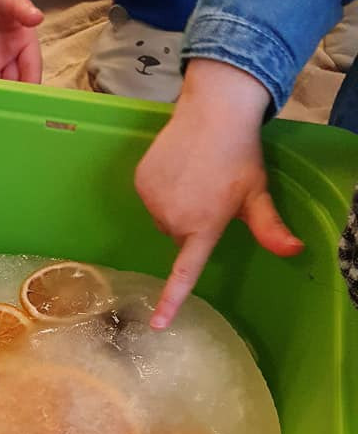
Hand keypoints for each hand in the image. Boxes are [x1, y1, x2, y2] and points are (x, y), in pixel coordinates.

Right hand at [135, 59, 303, 329]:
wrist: (214, 108)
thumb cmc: (240, 154)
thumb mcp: (257, 193)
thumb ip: (271, 228)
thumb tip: (294, 251)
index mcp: (202, 227)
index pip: (184, 273)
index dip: (171, 301)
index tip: (157, 325)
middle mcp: (173, 220)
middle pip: (177, 237)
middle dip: (191, 223)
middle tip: (208, 194)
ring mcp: (152, 201)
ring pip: (162, 218)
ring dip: (174, 206)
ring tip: (192, 176)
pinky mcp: (140, 182)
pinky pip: (149, 198)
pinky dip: (160, 189)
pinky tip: (177, 166)